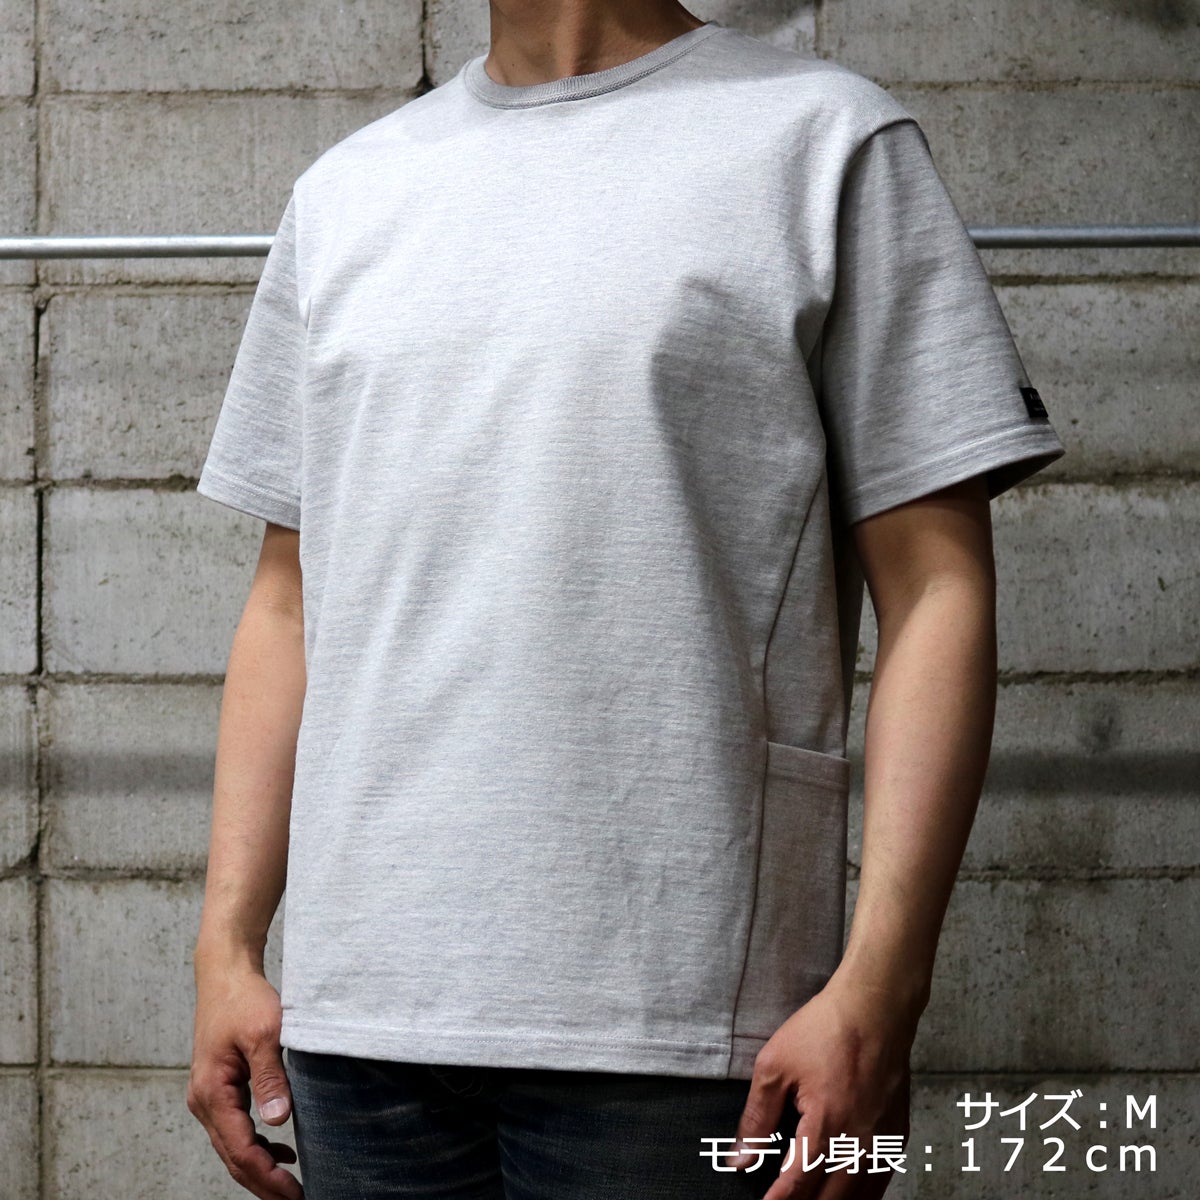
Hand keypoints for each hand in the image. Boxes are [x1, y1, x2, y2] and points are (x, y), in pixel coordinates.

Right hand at [187, 960, 303, 1199]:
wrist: (225, 975)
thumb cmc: (244, 1000)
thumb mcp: (264, 1034)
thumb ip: (270, 1078)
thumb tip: (279, 1121)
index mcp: (212, 1093)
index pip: (241, 1150)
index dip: (268, 1177)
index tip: (295, 1194)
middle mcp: (204, 1101)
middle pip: (233, 1157)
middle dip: (263, 1184)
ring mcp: (208, 1097)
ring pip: (232, 1147)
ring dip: (259, 1168)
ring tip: (290, 1186)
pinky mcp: (218, 1089)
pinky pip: (234, 1129)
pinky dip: (256, 1146)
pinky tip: (281, 1149)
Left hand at [730, 976, 914, 1198]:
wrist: (876, 1006)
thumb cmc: (825, 1029)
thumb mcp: (775, 1066)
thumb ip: (756, 1118)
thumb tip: (739, 1159)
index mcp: (827, 1126)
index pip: (798, 1185)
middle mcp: (859, 1143)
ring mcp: (883, 1142)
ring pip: (859, 1199)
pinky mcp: (898, 1134)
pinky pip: (880, 1183)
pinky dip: (861, 1197)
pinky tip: (846, 1195)